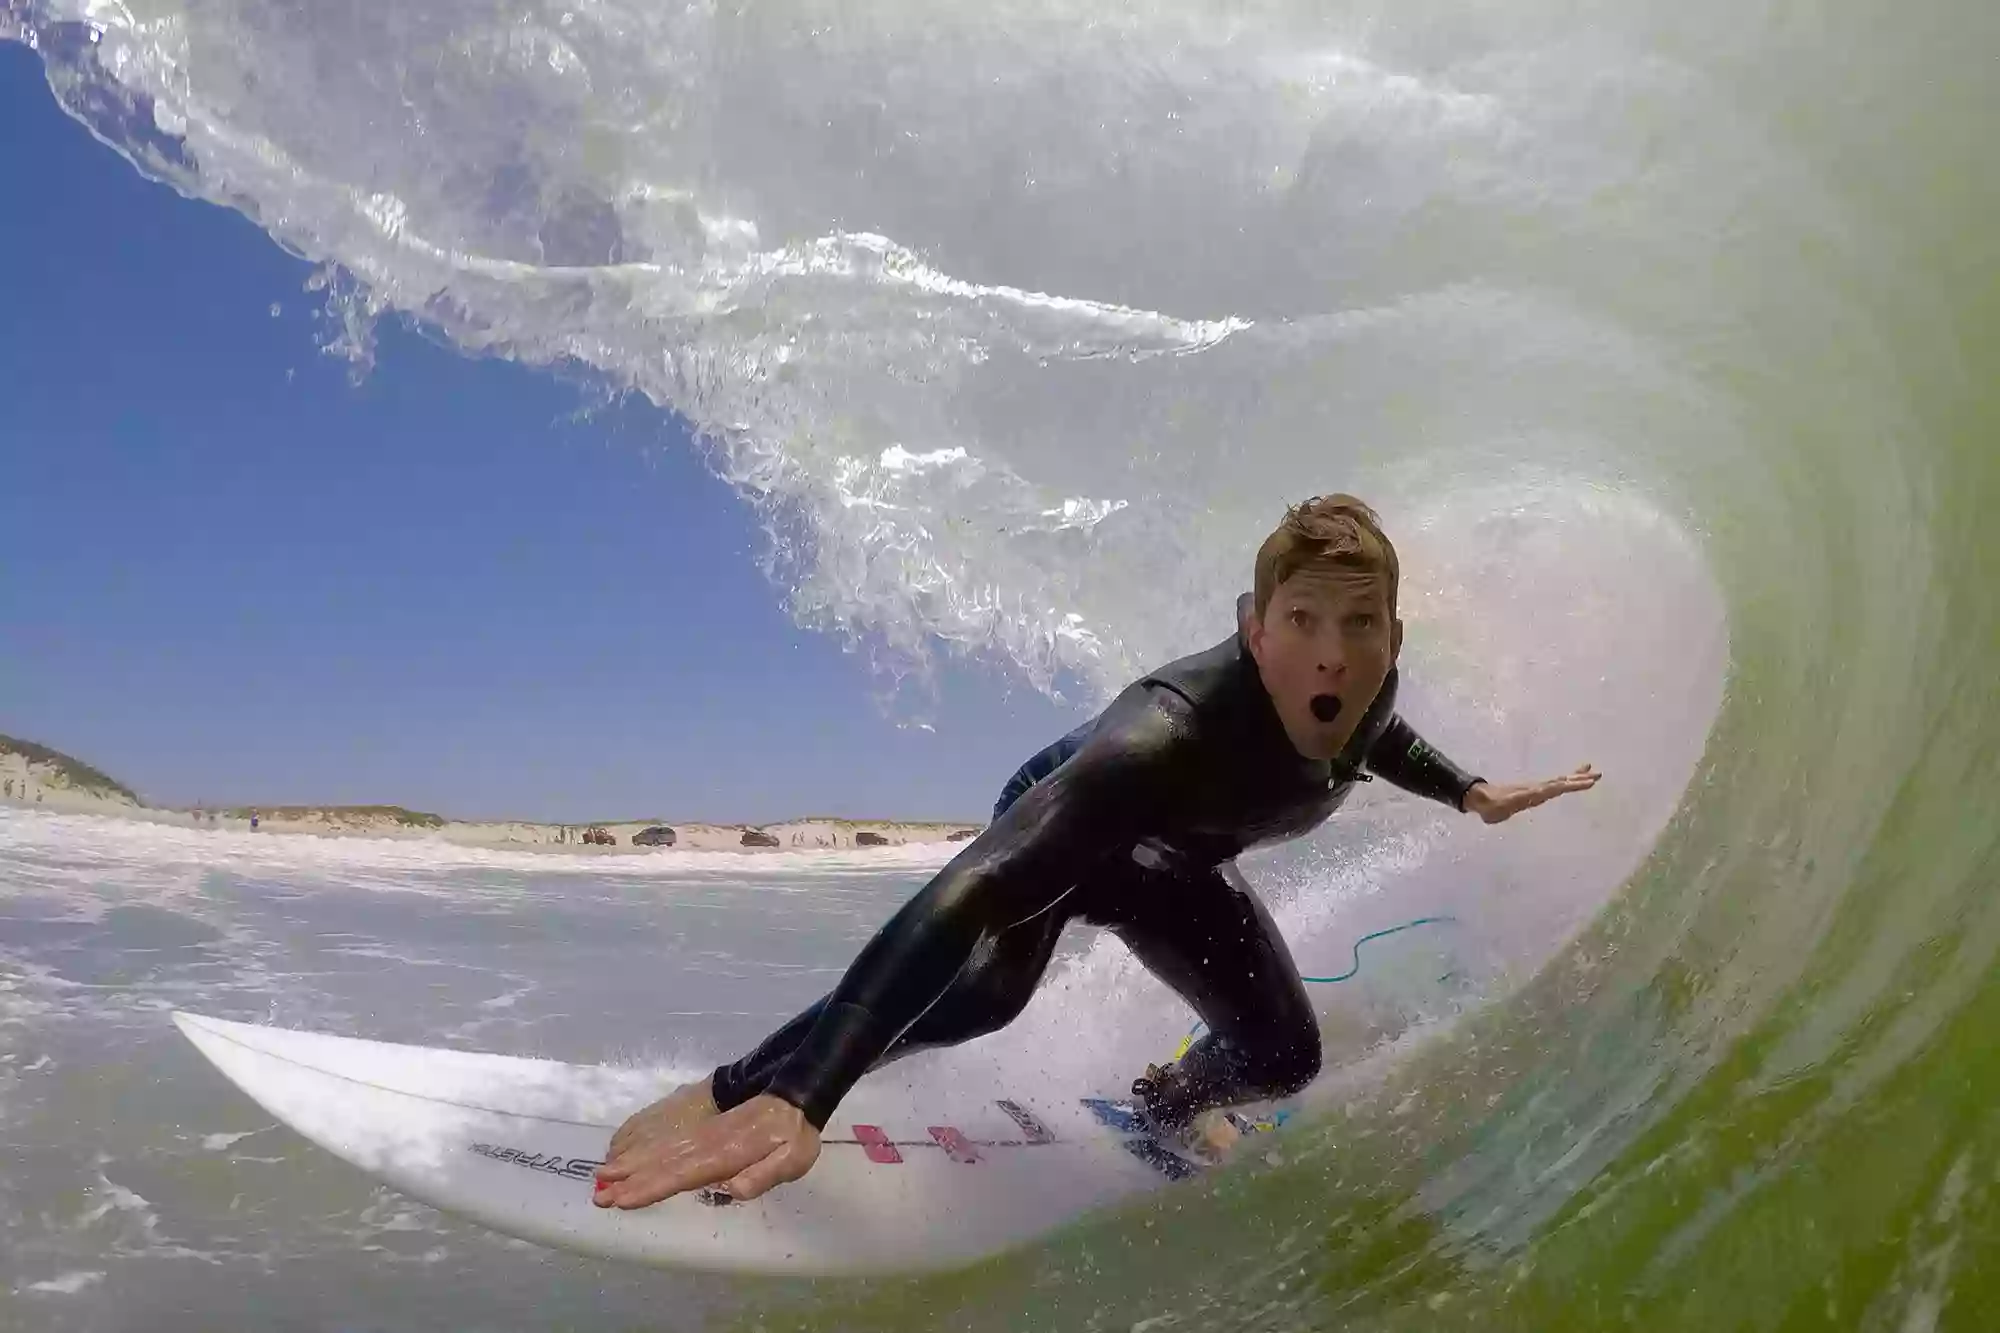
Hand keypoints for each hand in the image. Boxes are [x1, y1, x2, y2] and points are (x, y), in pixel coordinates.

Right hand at [593, 1093, 820, 1208]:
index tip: (623, 1199)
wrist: (794, 1095)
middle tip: (598, 1195)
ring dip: (629, 1162)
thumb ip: (765, 1174)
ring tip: (600, 1176)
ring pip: (657, 1147)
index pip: (682, 1174)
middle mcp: (705, 1140)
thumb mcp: (793, 1159)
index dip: (652, 1187)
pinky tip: (618, 1147)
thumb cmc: (794, 1137)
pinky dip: (639, 1138)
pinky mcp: (697, 1124)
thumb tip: (733, 1189)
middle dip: (629, 1180)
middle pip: (661, 1162)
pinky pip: (662, 1131)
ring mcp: (698, 1129)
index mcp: (725, 1152)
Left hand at [1464, 764, 1599, 823]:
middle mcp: (1537, 788)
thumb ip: (1504, 805)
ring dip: (1576, 777)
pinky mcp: (1536, 790)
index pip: (1554, 789)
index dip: (1569, 785)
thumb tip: (1509, 801)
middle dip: (1578, 779)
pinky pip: (1555, 784)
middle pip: (1561, 782)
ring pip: (1560, 781)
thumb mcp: (1498, 809)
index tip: (1585, 783)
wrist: (1482, 798)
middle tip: (1597, 775)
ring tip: (1592, 772)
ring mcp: (1537, 788)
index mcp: (1532, 793)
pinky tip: (1573, 778)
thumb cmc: (1490, 807)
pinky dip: (1567, 780)